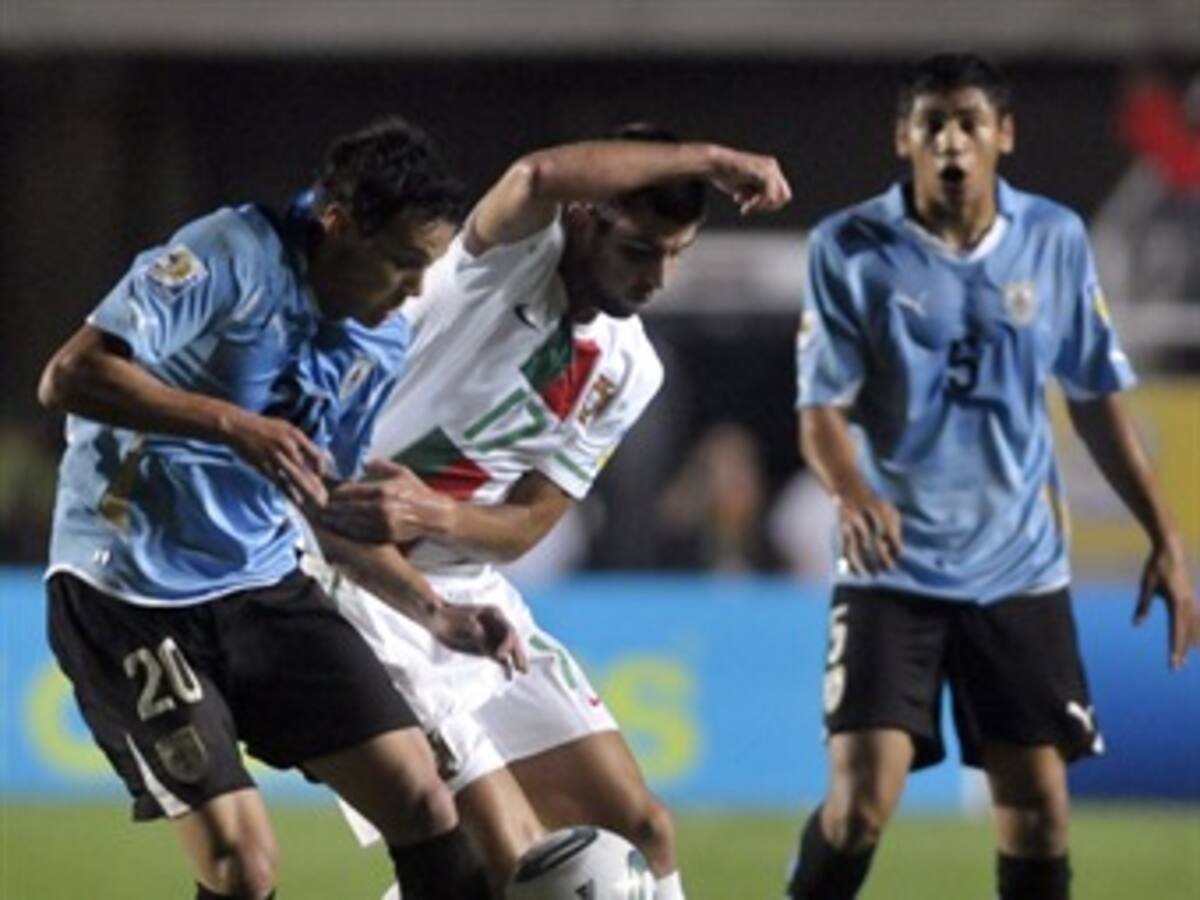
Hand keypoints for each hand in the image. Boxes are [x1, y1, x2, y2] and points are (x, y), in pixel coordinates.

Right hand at [224, 410, 327, 506]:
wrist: (237, 426)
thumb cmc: (263, 428)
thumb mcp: (285, 428)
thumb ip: (299, 441)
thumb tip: (313, 454)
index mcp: (295, 435)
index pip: (316, 454)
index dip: (322, 467)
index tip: (321, 476)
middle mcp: (287, 446)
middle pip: (308, 469)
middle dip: (318, 486)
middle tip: (326, 499)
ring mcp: (275, 456)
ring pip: (296, 477)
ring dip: (308, 492)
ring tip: (317, 503)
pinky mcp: (263, 465)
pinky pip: (280, 481)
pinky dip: (290, 492)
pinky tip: (298, 501)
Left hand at [320, 458, 453, 542]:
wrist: (434, 516)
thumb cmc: (417, 492)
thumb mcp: (401, 472)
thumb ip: (380, 465)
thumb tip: (363, 462)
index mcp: (383, 490)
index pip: (349, 491)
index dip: (335, 493)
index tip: (329, 492)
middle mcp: (381, 508)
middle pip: (345, 509)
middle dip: (331, 508)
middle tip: (321, 507)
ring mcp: (382, 524)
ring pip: (349, 524)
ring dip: (335, 522)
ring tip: (326, 519)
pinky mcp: (384, 536)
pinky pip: (360, 535)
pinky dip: (347, 532)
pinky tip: (341, 528)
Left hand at [429, 603, 527, 676]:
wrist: (438, 620)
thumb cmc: (448, 616)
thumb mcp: (461, 621)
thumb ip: (474, 630)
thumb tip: (482, 637)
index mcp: (494, 614)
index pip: (508, 630)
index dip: (507, 644)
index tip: (499, 656)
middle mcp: (497, 625)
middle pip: (512, 641)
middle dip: (518, 654)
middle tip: (521, 668)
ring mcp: (492, 637)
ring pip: (509, 650)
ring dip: (516, 660)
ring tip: (522, 672)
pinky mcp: (486, 648)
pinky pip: (499, 657)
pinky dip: (504, 666)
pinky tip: (509, 676)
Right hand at [708, 147, 791, 214]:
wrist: (714, 163)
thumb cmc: (724, 174)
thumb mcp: (743, 186)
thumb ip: (756, 193)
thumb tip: (764, 205)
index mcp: (770, 168)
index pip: (780, 194)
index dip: (767, 204)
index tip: (747, 204)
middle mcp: (772, 166)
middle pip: (785, 197)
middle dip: (768, 207)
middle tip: (749, 207)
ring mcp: (770, 169)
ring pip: (778, 199)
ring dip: (762, 207)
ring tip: (745, 207)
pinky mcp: (764, 173)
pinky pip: (769, 197)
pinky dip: (757, 205)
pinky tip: (744, 207)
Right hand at [834, 487, 901, 575]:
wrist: (849, 490)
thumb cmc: (876, 505)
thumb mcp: (889, 509)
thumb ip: (895, 528)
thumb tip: (896, 552)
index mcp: (878, 510)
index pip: (889, 530)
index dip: (895, 544)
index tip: (899, 555)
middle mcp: (863, 516)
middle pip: (873, 541)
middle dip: (881, 558)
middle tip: (888, 569)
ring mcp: (851, 524)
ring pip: (857, 549)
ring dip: (865, 564)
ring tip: (873, 574)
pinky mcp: (842, 530)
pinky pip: (845, 549)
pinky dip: (850, 563)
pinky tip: (856, 573)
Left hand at [1134, 534, 1196, 670]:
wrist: (1171, 549)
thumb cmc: (1155, 566)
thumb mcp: (1146, 585)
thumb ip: (1142, 605)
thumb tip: (1136, 624)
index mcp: (1176, 602)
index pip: (1176, 630)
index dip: (1175, 647)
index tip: (1173, 662)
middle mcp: (1187, 603)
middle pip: (1186, 632)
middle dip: (1181, 650)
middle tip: (1176, 667)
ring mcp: (1191, 600)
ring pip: (1193, 627)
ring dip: (1190, 643)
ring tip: (1186, 658)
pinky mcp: (1191, 597)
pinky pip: (1196, 618)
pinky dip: (1196, 631)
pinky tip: (1196, 640)